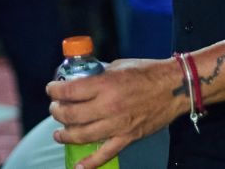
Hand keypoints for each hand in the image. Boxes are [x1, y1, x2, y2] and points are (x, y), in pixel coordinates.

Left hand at [47, 58, 184, 168]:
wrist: (174, 87)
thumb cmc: (147, 72)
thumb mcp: (118, 66)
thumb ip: (98, 75)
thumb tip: (83, 79)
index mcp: (104, 85)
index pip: (69, 91)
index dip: (54, 91)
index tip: (50, 90)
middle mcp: (108, 106)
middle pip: (71, 115)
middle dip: (57, 112)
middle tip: (55, 109)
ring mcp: (117, 124)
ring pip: (82, 135)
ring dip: (66, 135)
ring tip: (59, 133)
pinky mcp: (127, 137)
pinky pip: (105, 154)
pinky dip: (90, 163)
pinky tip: (78, 167)